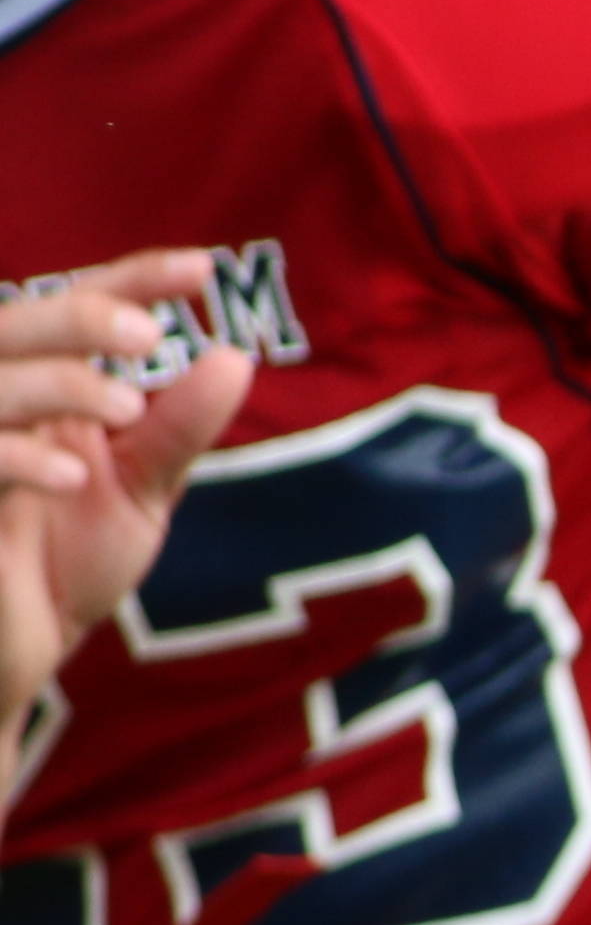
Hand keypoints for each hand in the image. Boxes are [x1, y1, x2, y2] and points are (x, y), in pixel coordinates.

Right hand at [0, 253, 253, 732]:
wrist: (13, 655)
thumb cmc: (64, 565)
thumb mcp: (139, 493)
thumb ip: (178, 430)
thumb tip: (234, 358)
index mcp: (42, 389)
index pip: (78, 304)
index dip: (134, 278)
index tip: (203, 269)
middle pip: (11, 324)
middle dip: (79, 318)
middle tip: (149, 337)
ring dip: (57, 381)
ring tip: (126, 410)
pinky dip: (16, 456)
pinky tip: (73, 475)